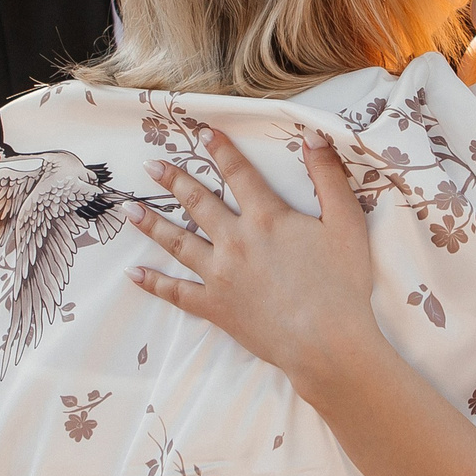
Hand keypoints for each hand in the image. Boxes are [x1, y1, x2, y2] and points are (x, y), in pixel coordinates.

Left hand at [128, 127, 378, 400]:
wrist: (325, 343)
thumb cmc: (341, 284)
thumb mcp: (346, 222)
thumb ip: (329, 177)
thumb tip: (312, 137)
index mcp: (266, 217)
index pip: (238, 173)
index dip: (220, 150)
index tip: (202, 132)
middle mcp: (235, 241)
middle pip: (198, 203)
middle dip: (174, 181)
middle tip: (151, 166)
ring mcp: (220, 275)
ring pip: (178, 243)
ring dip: (152, 224)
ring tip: (129, 209)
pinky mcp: (215, 307)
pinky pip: (177, 292)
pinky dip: (154, 283)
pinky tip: (135, 273)